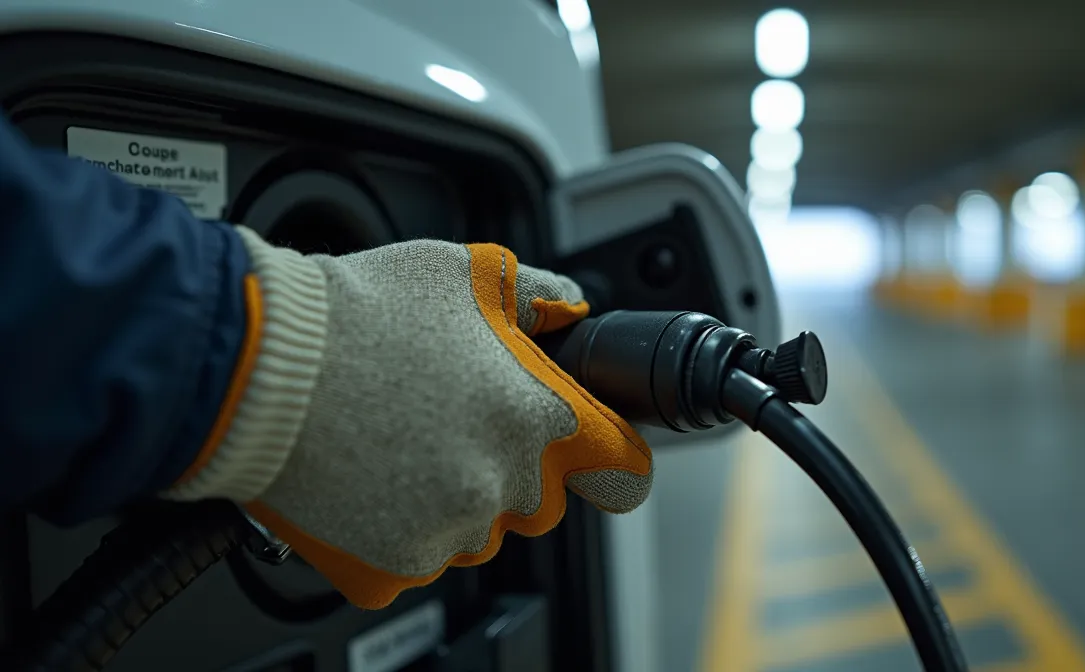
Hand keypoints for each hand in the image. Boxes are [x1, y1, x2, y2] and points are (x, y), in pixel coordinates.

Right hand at [167, 227, 652, 608]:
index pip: (620, 469)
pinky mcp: (393, 564)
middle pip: (541, 500)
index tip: (595, 459)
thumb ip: (538, 296)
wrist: (256, 365)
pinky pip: (418, 555)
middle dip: (513, 469)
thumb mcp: (466, 270)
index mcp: (536, 415)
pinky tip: (369, 475)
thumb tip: (568, 306)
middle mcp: (502, 482)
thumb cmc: (356, 312)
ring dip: (455, 498)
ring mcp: (447, 531)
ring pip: (478, 531)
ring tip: (400, 442)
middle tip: (454, 425)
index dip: (609, 460)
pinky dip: (398, 526)